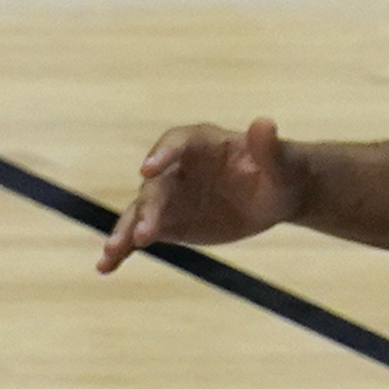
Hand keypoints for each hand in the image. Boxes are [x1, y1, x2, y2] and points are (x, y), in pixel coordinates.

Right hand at [97, 117, 306, 269]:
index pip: (174, 144)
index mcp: (198, 143)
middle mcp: (174, 167)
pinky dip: (123, 249)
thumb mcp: (281, 162)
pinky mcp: (167, 222)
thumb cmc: (279, 171)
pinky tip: (107, 266)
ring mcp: (168, 196)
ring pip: (141, 212)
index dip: (160, 156)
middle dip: (147, 209)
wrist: (273, 194)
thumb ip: (268, 147)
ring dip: (125, 231)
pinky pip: (140, 234)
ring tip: (110, 252)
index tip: (147, 169)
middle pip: (155, 186)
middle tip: (144, 234)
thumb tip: (265, 123)